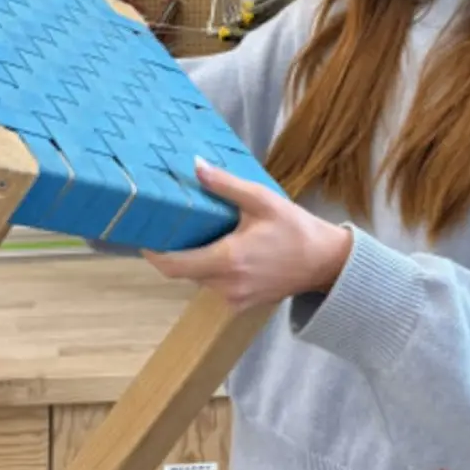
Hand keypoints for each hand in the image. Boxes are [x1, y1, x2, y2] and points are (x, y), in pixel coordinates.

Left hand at [143, 157, 353, 312]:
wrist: (326, 262)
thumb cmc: (295, 228)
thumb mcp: (261, 200)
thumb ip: (225, 185)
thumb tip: (195, 166)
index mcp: (228, 260)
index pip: (174, 266)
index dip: (153, 254)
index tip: (143, 237)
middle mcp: (227, 285)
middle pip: (184, 271)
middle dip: (175, 250)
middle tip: (170, 226)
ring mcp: (235, 298)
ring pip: (199, 278)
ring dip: (196, 259)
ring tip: (200, 232)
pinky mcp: (242, 303)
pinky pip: (216, 285)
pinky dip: (213, 268)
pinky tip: (224, 248)